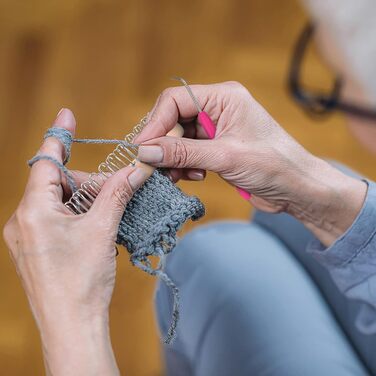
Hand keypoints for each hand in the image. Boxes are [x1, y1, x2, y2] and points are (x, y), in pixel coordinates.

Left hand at [3, 109, 147, 375]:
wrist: (73, 326)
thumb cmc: (81, 281)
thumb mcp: (102, 230)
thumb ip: (115, 194)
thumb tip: (133, 170)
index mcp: (32, 211)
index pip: (46, 162)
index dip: (59, 137)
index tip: (68, 114)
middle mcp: (24, 221)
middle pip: (59, 184)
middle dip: (90, 183)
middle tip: (119, 189)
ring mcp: (29, 236)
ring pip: (61, 203)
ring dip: (88, 202)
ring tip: (112, 215)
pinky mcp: (37, 249)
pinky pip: (59, 220)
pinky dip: (81, 216)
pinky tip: (100, 226)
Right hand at [137, 81, 366, 245]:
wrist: (298, 189)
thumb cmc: (274, 165)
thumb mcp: (225, 157)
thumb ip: (184, 153)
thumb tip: (146, 151)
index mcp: (224, 98)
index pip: (175, 100)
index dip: (155, 123)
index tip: (141, 148)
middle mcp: (218, 109)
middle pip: (174, 121)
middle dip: (163, 145)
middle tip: (154, 167)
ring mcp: (216, 130)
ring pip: (179, 140)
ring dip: (173, 159)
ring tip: (177, 176)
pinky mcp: (216, 149)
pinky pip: (188, 154)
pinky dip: (184, 166)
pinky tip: (195, 178)